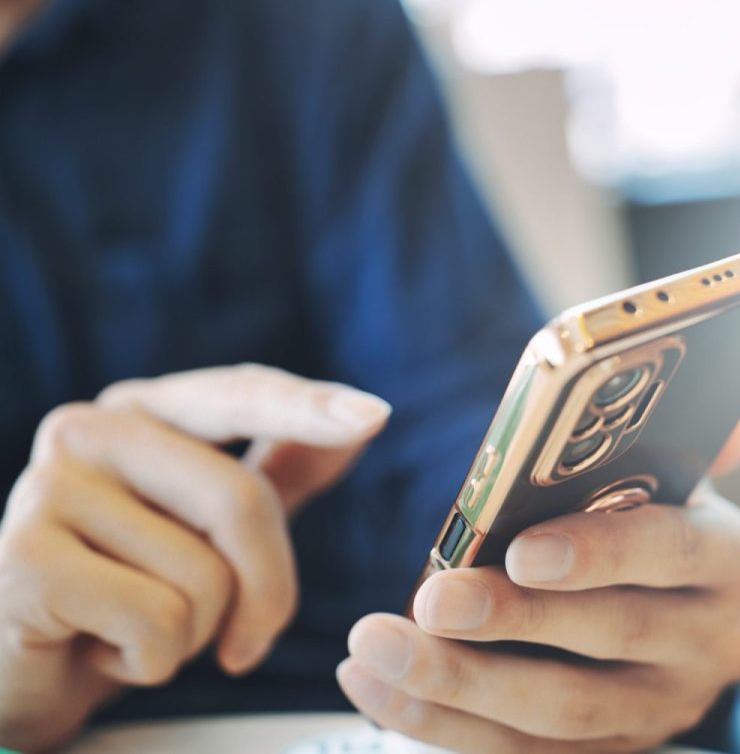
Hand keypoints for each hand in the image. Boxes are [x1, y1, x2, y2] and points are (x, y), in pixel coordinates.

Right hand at [0, 364, 389, 753]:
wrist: (21, 671)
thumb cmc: (123, 591)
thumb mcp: (207, 527)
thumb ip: (279, 472)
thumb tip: (367, 419)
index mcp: (142, 411)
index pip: (241, 394)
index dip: (309, 409)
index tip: (376, 416)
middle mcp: (89, 430)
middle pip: (241, 500)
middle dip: (267, 590)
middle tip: (243, 643)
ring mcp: (48, 489)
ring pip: (205, 575)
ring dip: (195, 634)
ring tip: (134, 629)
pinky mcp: (25, 559)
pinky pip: (157, 622)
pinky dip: (150, 662)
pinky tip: (100, 652)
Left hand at [338, 413, 739, 753]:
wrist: (645, 593)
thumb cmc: (635, 511)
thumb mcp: (662, 469)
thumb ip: (675, 438)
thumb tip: (728, 423)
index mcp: (728, 556)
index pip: (672, 551)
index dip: (599, 553)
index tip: (518, 551)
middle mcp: (712, 640)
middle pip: (613, 636)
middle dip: (513, 621)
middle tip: (431, 599)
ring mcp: (662, 706)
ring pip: (563, 712)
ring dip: (459, 683)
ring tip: (377, 647)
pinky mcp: (611, 749)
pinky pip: (523, 753)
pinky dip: (441, 723)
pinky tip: (376, 689)